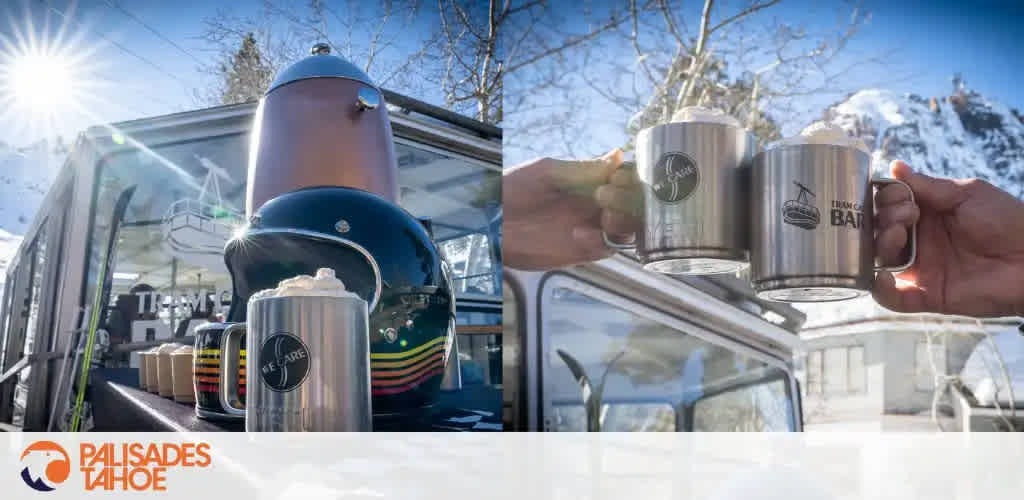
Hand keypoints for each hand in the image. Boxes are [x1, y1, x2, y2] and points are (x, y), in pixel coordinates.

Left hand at [503, 149, 640, 269]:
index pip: (628, 181)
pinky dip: (602, 242)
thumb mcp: (547, 172)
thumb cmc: (513, 189)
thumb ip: (583, 169)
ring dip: (624, 223)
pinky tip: (580, 234)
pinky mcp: (580, 252)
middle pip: (635, 207)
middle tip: (608, 198)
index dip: (632, 180)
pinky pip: (605, 249)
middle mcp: (597, 206)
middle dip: (631, 202)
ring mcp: (591, 229)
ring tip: (604, 216)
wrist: (489, 220)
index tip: (620, 178)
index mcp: (592, 183)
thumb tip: (618, 155)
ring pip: (627, 230)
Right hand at [873, 160, 1023, 316]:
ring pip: (881, 260)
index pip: (890, 205)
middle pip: (880, 231)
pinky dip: (880, 290)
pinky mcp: (928, 296)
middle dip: (884, 219)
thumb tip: (894, 166)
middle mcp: (920, 241)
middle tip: (906, 216)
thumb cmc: (1008, 220)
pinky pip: (893, 299)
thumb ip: (928, 185)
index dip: (888, 199)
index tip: (902, 196)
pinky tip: (881, 276)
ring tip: (897, 236)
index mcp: (927, 214)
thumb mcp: (967, 194)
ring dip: (880, 246)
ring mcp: (922, 269)